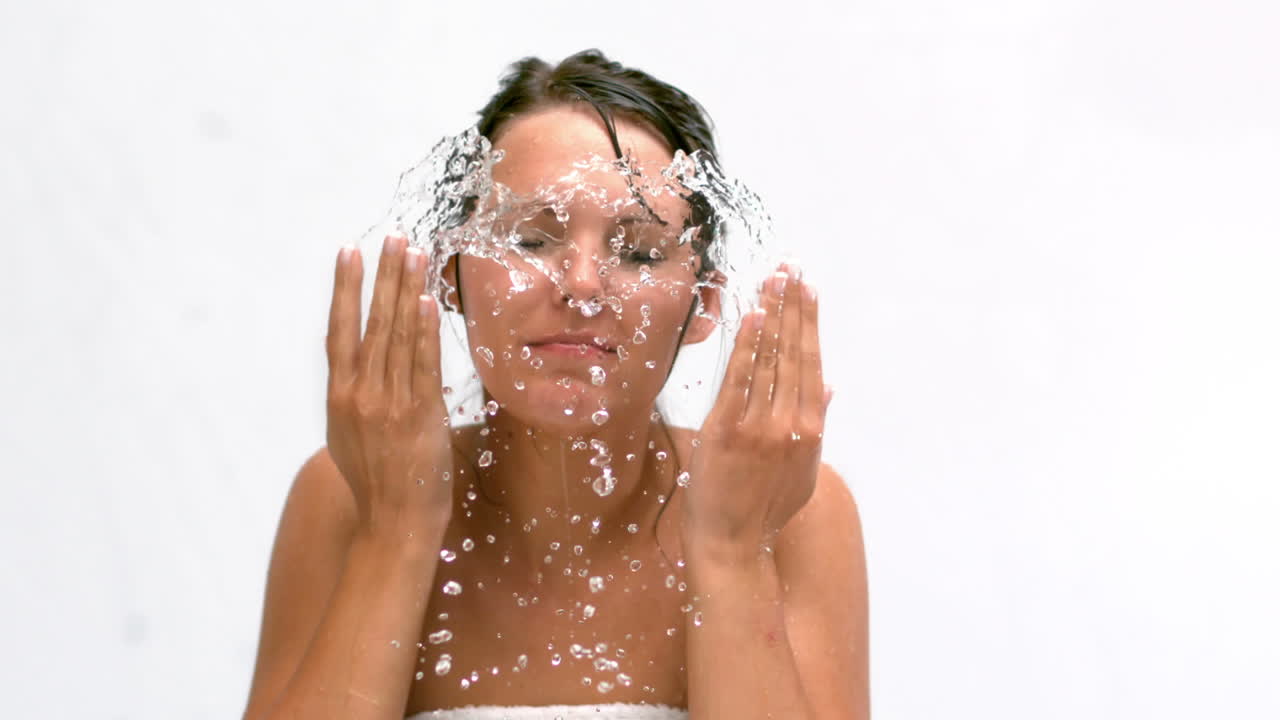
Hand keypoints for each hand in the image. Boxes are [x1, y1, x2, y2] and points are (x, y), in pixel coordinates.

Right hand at [325, 233, 454, 535]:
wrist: (393, 524)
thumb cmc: (376, 485)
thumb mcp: (349, 437)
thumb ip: (355, 400)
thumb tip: (361, 372)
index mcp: (340, 397)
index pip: (340, 330)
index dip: (344, 289)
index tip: (349, 252)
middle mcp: (360, 394)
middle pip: (372, 322)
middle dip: (383, 276)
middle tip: (392, 237)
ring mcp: (389, 404)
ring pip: (398, 336)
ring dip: (407, 291)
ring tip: (414, 254)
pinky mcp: (420, 415)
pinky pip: (423, 365)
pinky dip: (425, 332)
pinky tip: (428, 302)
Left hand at [681, 262, 831, 560]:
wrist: (732, 545)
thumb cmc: (764, 512)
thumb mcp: (803, 472)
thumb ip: (816, 425)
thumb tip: (829, 386)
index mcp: (809, 430)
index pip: (812, 363)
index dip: (810, 322)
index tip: (809, 288)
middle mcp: (789, 424)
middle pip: (794, 352)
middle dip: (794, 307)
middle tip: (792, 268)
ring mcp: (759, 426)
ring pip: (769, 359)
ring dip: (772, 314)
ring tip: (774, 278)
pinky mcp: (727, 430)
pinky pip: (739, 378)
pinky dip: (748, 345)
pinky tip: (754, 315)